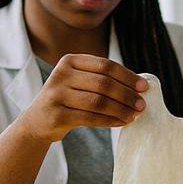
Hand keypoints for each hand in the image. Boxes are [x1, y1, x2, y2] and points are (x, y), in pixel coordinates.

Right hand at [17, 54, 146, 143]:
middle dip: (127, 95)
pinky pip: (90, 118)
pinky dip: (110, 120)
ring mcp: (56, 94)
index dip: (128, 76)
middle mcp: (61, 74)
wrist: (37, 121)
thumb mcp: (80, 82)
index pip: (106, 65)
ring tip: (134, 115)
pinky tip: (122, 122)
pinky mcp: (56, 114)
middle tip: (142, 105)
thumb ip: (103, 79)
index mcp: (70, 61)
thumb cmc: (69, 99)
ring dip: (121, 109)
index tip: (144, 87)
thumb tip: (140, 85)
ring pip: (98, 102)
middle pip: (104, 83)